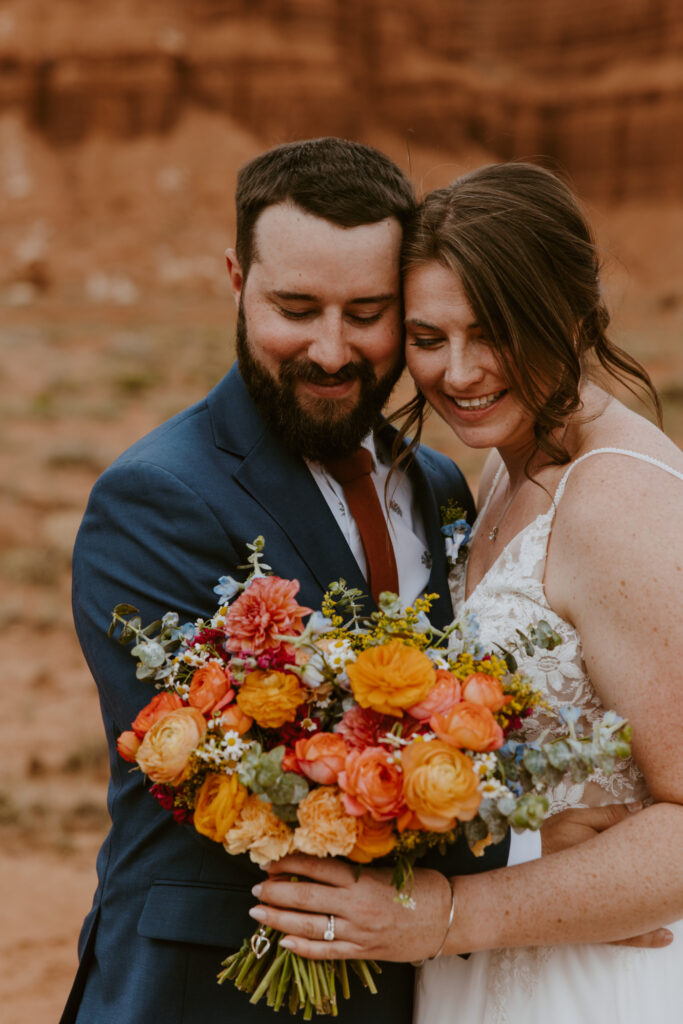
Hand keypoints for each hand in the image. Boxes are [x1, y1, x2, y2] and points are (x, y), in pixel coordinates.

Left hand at [249, 854, 451, 961]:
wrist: (451, 918)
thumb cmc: (425, 887)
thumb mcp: (390, 869)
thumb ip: (358, 870)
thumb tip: (324, 864)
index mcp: (363, 880)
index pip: (317, 868)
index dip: (290, 864)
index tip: (271, 862)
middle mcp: (356, 906)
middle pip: (306, 897)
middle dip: (276, 892)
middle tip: (255, 889)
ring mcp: (359, 932)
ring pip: (309, 926)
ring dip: (280, 918)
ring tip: (259, 912)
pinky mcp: (364, 952)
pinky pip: (327, 951)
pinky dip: (303, 947)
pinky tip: (284, 941)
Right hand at [541, 803, 672, 948]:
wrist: (516, 868)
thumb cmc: (547, 839)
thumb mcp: (577, 819)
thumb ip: (609, 816)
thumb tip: (640, 809)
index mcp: (611, 857)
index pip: (643, 848)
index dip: (655, 838)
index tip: (665, 829)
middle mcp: (613, 889)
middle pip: (648, 882)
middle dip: (661, 873)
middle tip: (673, 862)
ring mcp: (605, 911)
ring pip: (643, 912)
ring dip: (661, 906)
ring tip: (677, 904)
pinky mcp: (595, 926)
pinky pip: (626, 936)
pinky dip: (646, 937)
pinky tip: (665, 936)